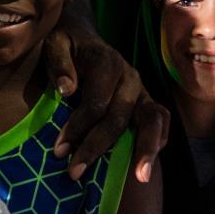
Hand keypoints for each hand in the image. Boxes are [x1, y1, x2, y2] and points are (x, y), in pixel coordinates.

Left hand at [45, 27, 167, 183]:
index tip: (58, 150)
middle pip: (119, 117)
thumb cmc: (65, 45)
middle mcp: (129, 76)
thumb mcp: (54, 44)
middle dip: (97, 147)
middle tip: (74, 172)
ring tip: (140, 177)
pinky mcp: (145, 100)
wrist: (82, 36)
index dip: (77, 128)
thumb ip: (59, 63)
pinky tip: (146, 165)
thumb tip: (67, 89)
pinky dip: (157, 141)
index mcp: (106, 62)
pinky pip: (160, 120)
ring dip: (146, 149)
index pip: (96, 103)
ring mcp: (140, 89)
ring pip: (152, 119)